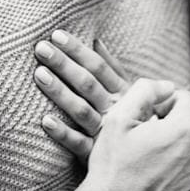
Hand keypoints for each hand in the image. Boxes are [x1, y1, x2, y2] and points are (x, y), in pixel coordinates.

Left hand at [34, 31, 131, 157]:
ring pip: (80, 110)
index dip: (78, 50)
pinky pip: (78, 143)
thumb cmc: (138, 118)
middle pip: (87, 83)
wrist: (150, 155)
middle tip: (42, 47)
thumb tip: (96, 41)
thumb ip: (113, 66)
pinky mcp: (95, 154)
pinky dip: (63, 133)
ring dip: (60, 92)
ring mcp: (104, 132)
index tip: (58, 34)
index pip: (98, 66)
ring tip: (39, 74)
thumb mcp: (130, 90)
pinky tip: (45, 120)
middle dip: (64, 64)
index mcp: (122, 91)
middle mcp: (114, 109)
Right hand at [60, 79, 189, 190]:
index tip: (149, 118)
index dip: (163, 104)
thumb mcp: (118, 118)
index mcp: (185, 127)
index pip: (184, 98)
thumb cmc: (112, 167)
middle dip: (177, 121)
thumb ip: (145, 90)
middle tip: (154, 137)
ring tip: (169, 150)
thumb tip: (168, 86)